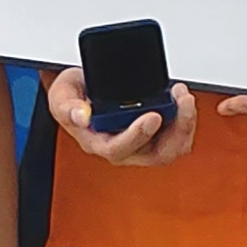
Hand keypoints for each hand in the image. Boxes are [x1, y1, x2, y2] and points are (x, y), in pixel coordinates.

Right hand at [46, 66, 191, 165]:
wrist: (83, 92)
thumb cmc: (73, 98)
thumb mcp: (61, 96)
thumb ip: (68, 106)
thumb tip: (82, 116)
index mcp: (99, 143)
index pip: (119, 149)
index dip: (138, 135)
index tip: (153, 115)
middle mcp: (124, 148)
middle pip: (156, 154)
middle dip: (176, 130)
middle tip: (182, 102)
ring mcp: (142, 143)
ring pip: (172, 148)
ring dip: (185, 125)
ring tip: (184, 97)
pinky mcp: (156, 134)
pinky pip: (177, 137)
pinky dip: (185, 119)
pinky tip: (182, 100)